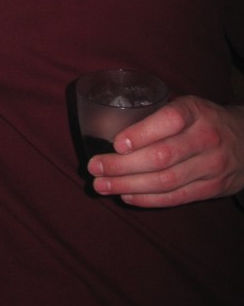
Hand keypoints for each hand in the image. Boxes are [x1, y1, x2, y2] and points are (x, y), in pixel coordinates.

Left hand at [88, 96, 243, 206]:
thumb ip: (158, 115)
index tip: (116, 144)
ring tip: (101, 186)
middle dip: (123, 165)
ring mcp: (211, 166)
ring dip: (128, 186)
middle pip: (161, 156)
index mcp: (195, 112)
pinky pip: (176, 197)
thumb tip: (108, 126)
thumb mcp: (188, 106)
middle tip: (94, 167)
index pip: (169, 121)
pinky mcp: (212, 189)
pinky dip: (148, 199)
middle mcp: (205, 139)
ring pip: (166, 181)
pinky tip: (126, 196)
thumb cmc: (203, 120)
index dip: (141, 133)